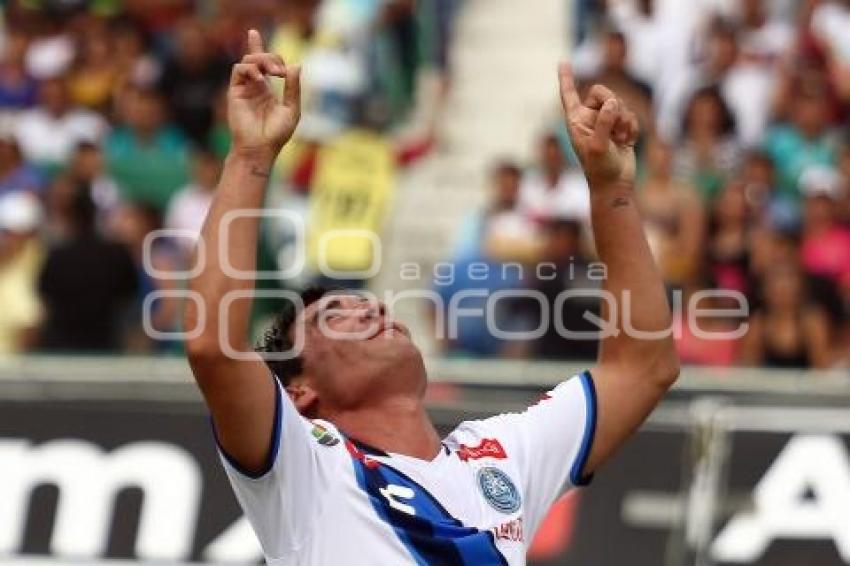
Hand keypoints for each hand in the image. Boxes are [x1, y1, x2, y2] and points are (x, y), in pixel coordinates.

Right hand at [228, 30, 300, 159]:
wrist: (260, 148)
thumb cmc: (276, 134)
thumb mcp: (291, 109)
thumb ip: (293, 88)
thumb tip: (296, 65)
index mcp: (266, 90)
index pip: (261, 64)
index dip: (256, 45)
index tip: (253, 33)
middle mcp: (253, 87)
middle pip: (257, 58)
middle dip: (271, 58)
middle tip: (281, 72)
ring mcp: (243, 88)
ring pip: (248, 60)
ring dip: (263, 60)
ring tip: (276, 73)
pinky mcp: (235, 92)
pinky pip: (239, 70)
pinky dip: (251, 70)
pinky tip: (261, 81)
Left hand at [558, 63, 637, 186]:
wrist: (615, 185)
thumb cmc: (600, 169)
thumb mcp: (597, 146)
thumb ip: (603, 122)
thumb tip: (612, 102)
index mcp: (576, 121)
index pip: (568, 95)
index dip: (566, 79)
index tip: (563, 62)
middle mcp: (589, 118)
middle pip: (603, 91)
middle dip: (613, 105)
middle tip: (615, 126)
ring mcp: (605, 122)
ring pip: (620, 104)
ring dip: (624, 121)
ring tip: (620, 139)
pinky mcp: (620, 127)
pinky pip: (631, 115)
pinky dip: (632, 127)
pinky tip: (627, 142)